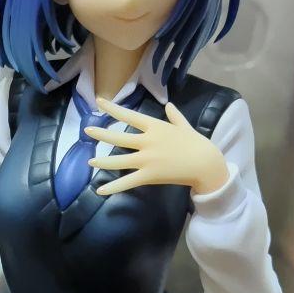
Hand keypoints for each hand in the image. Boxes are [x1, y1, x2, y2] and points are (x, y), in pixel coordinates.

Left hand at [86, 98, 229, 196]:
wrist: (206, 164)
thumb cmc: (197, 144)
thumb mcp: (185, 126)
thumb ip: (175, 116)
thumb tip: (169, 105)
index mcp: (155, 127)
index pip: (129, 115)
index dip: (112, 109)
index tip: (99, 101)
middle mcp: (148, 141)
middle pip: (119, 138)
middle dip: (101, 134)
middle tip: (87, 131)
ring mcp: (147, 159)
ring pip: (119, 161)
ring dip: (102, 162)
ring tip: (89, 161)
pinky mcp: (149, 176)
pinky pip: (127, 182)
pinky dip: (113, 187)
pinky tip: (99, 191)